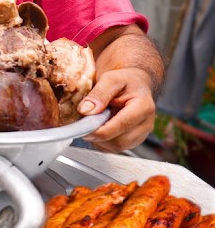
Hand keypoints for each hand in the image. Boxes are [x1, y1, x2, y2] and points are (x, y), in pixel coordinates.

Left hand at [78, 25, 163, 153]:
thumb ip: (99, 94)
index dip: (99, 130)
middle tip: (83, 124)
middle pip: (118, 142)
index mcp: (144, 107)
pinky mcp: (133, 141)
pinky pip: (113, 148)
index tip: (82, 127)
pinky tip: (98, 127)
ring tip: (93, 122)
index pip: (121, 126)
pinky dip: (101, 142)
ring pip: (115, 147)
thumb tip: (86, 111)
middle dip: (97, 136)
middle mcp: (146, 124)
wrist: (134, 85)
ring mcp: (141, 135)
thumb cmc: (125, 81)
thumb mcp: (111, 79)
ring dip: (99, 140)